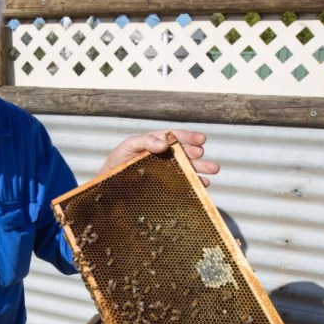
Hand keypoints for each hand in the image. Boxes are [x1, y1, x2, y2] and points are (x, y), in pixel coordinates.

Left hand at [98, 129, 219, 185]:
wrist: (109, 184)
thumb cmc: (118, 162)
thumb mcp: (129, 146)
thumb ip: (145, 141)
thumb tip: (165, 142)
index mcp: (158, 143)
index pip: (176, 137)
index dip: (189, 137)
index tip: (201, 139)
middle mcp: (166, 156)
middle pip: (185, 152)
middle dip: (196, 153)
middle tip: (200, 154)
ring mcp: (168, 171)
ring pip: (189, 167)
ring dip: (202, 168)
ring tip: (213, 169)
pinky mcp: (168, 186)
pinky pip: (184, 183)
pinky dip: (195, 183)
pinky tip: (203, 184)